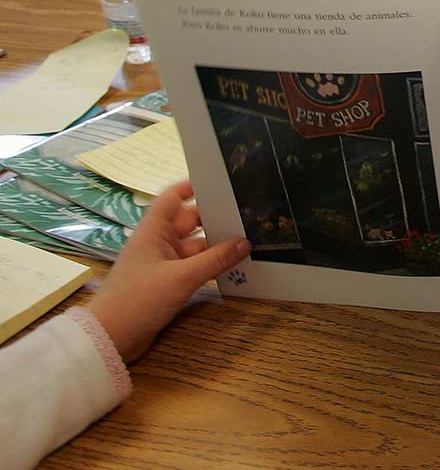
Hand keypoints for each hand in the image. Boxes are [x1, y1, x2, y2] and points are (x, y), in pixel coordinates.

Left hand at [86, 181, 250, 363]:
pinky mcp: (167, 283)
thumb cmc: (139, 299)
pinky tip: (233, 265)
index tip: (220, 182)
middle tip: (248, 214)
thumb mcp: (181, 278)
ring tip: (249, 239)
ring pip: (195, 246)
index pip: (172, 198)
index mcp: (153, 232)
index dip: (192, 186)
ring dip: (216, 245)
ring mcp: (162, 263)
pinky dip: (210, 264)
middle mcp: (158, 243)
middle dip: (215, 218)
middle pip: (189, 222)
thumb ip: (216, 260)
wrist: (110, 337)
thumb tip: (246, 242)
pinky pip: (193, 266)